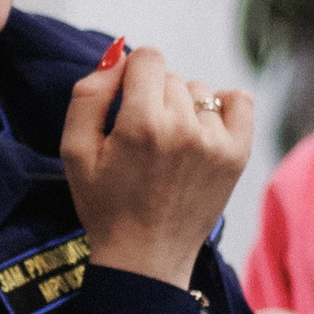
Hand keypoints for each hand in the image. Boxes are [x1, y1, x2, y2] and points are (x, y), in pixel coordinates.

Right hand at [60, 45, 249, 288]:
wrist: (145, 258)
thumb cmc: (104, 204)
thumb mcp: (74, 150)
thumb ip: (89, 94)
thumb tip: (118, 56)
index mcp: (141, 124)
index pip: (147, 57)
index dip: (130, 76)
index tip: (124, 104)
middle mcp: (183, 128)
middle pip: (171, 76)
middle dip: (152, 96)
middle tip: (142, 137)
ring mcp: (216, 142)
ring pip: (199, 91)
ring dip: (183, 107)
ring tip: (169, 145)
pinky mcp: (238, 154)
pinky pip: (239, 101)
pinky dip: (223, 106)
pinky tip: (202, 130)